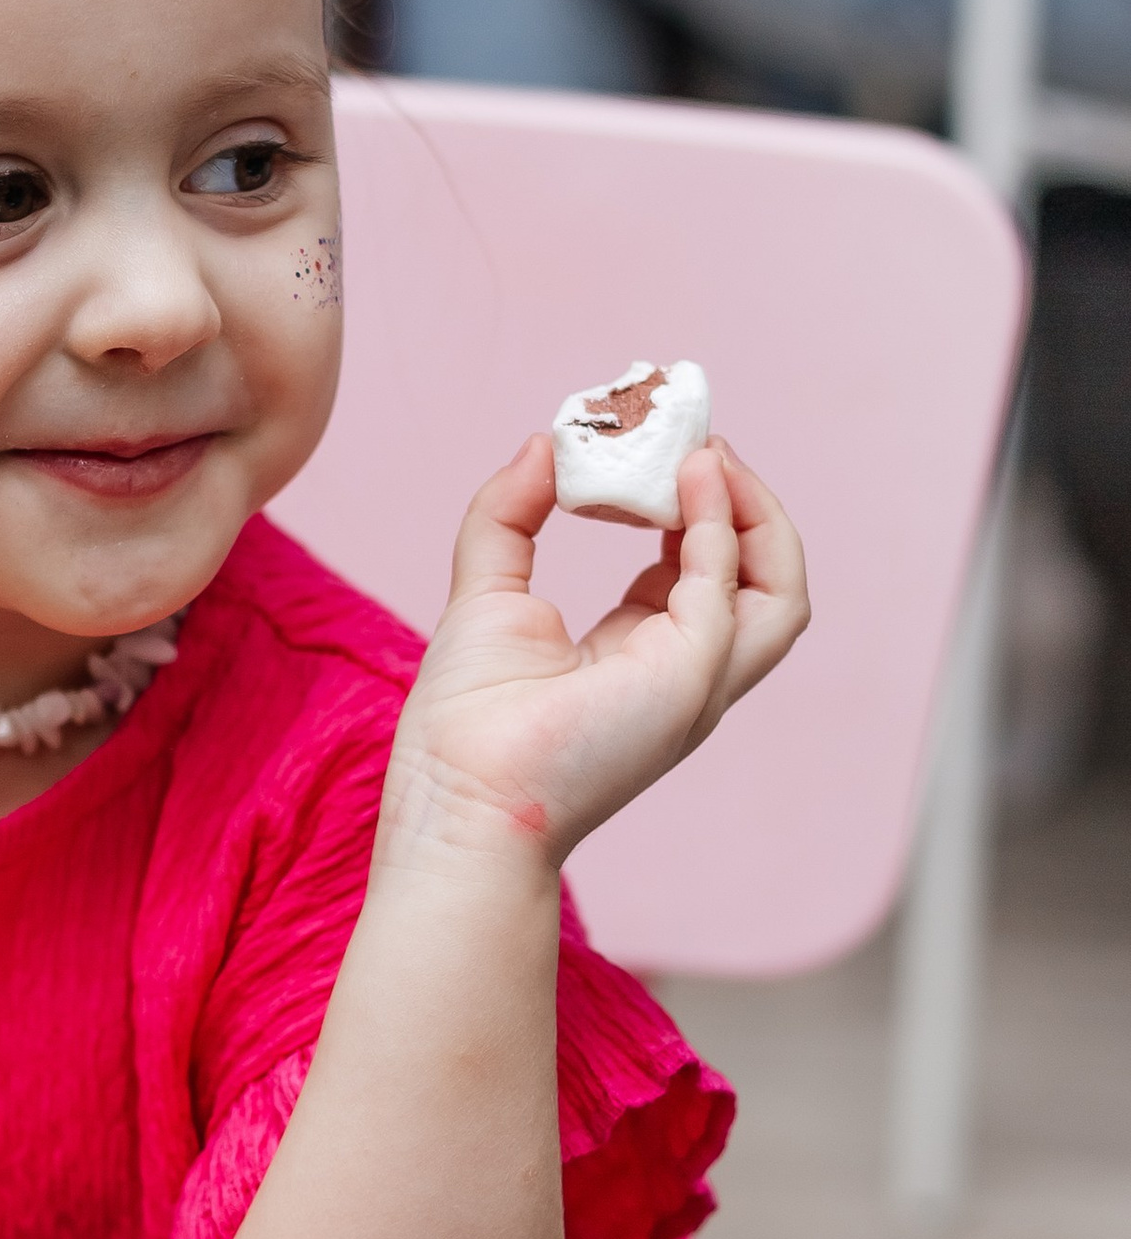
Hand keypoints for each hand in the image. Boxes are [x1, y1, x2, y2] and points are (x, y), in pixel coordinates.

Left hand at [383, 435, 808, 874]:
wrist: (458, 799)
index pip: (698, 566)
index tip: (656, 448)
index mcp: (643, 653)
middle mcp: (683, 669)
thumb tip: (544, 444)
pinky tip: (687, 478)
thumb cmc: (465, 723)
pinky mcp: (690, 679)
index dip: (690, 503)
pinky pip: (730, 590)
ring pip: (779, 589)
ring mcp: (697, 680)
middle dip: (741, 501)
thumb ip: (510, 515)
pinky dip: (719, 527)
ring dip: (753, 511)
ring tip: (704, 452)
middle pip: (760, 576)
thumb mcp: (486, 593)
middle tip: (695, 439)